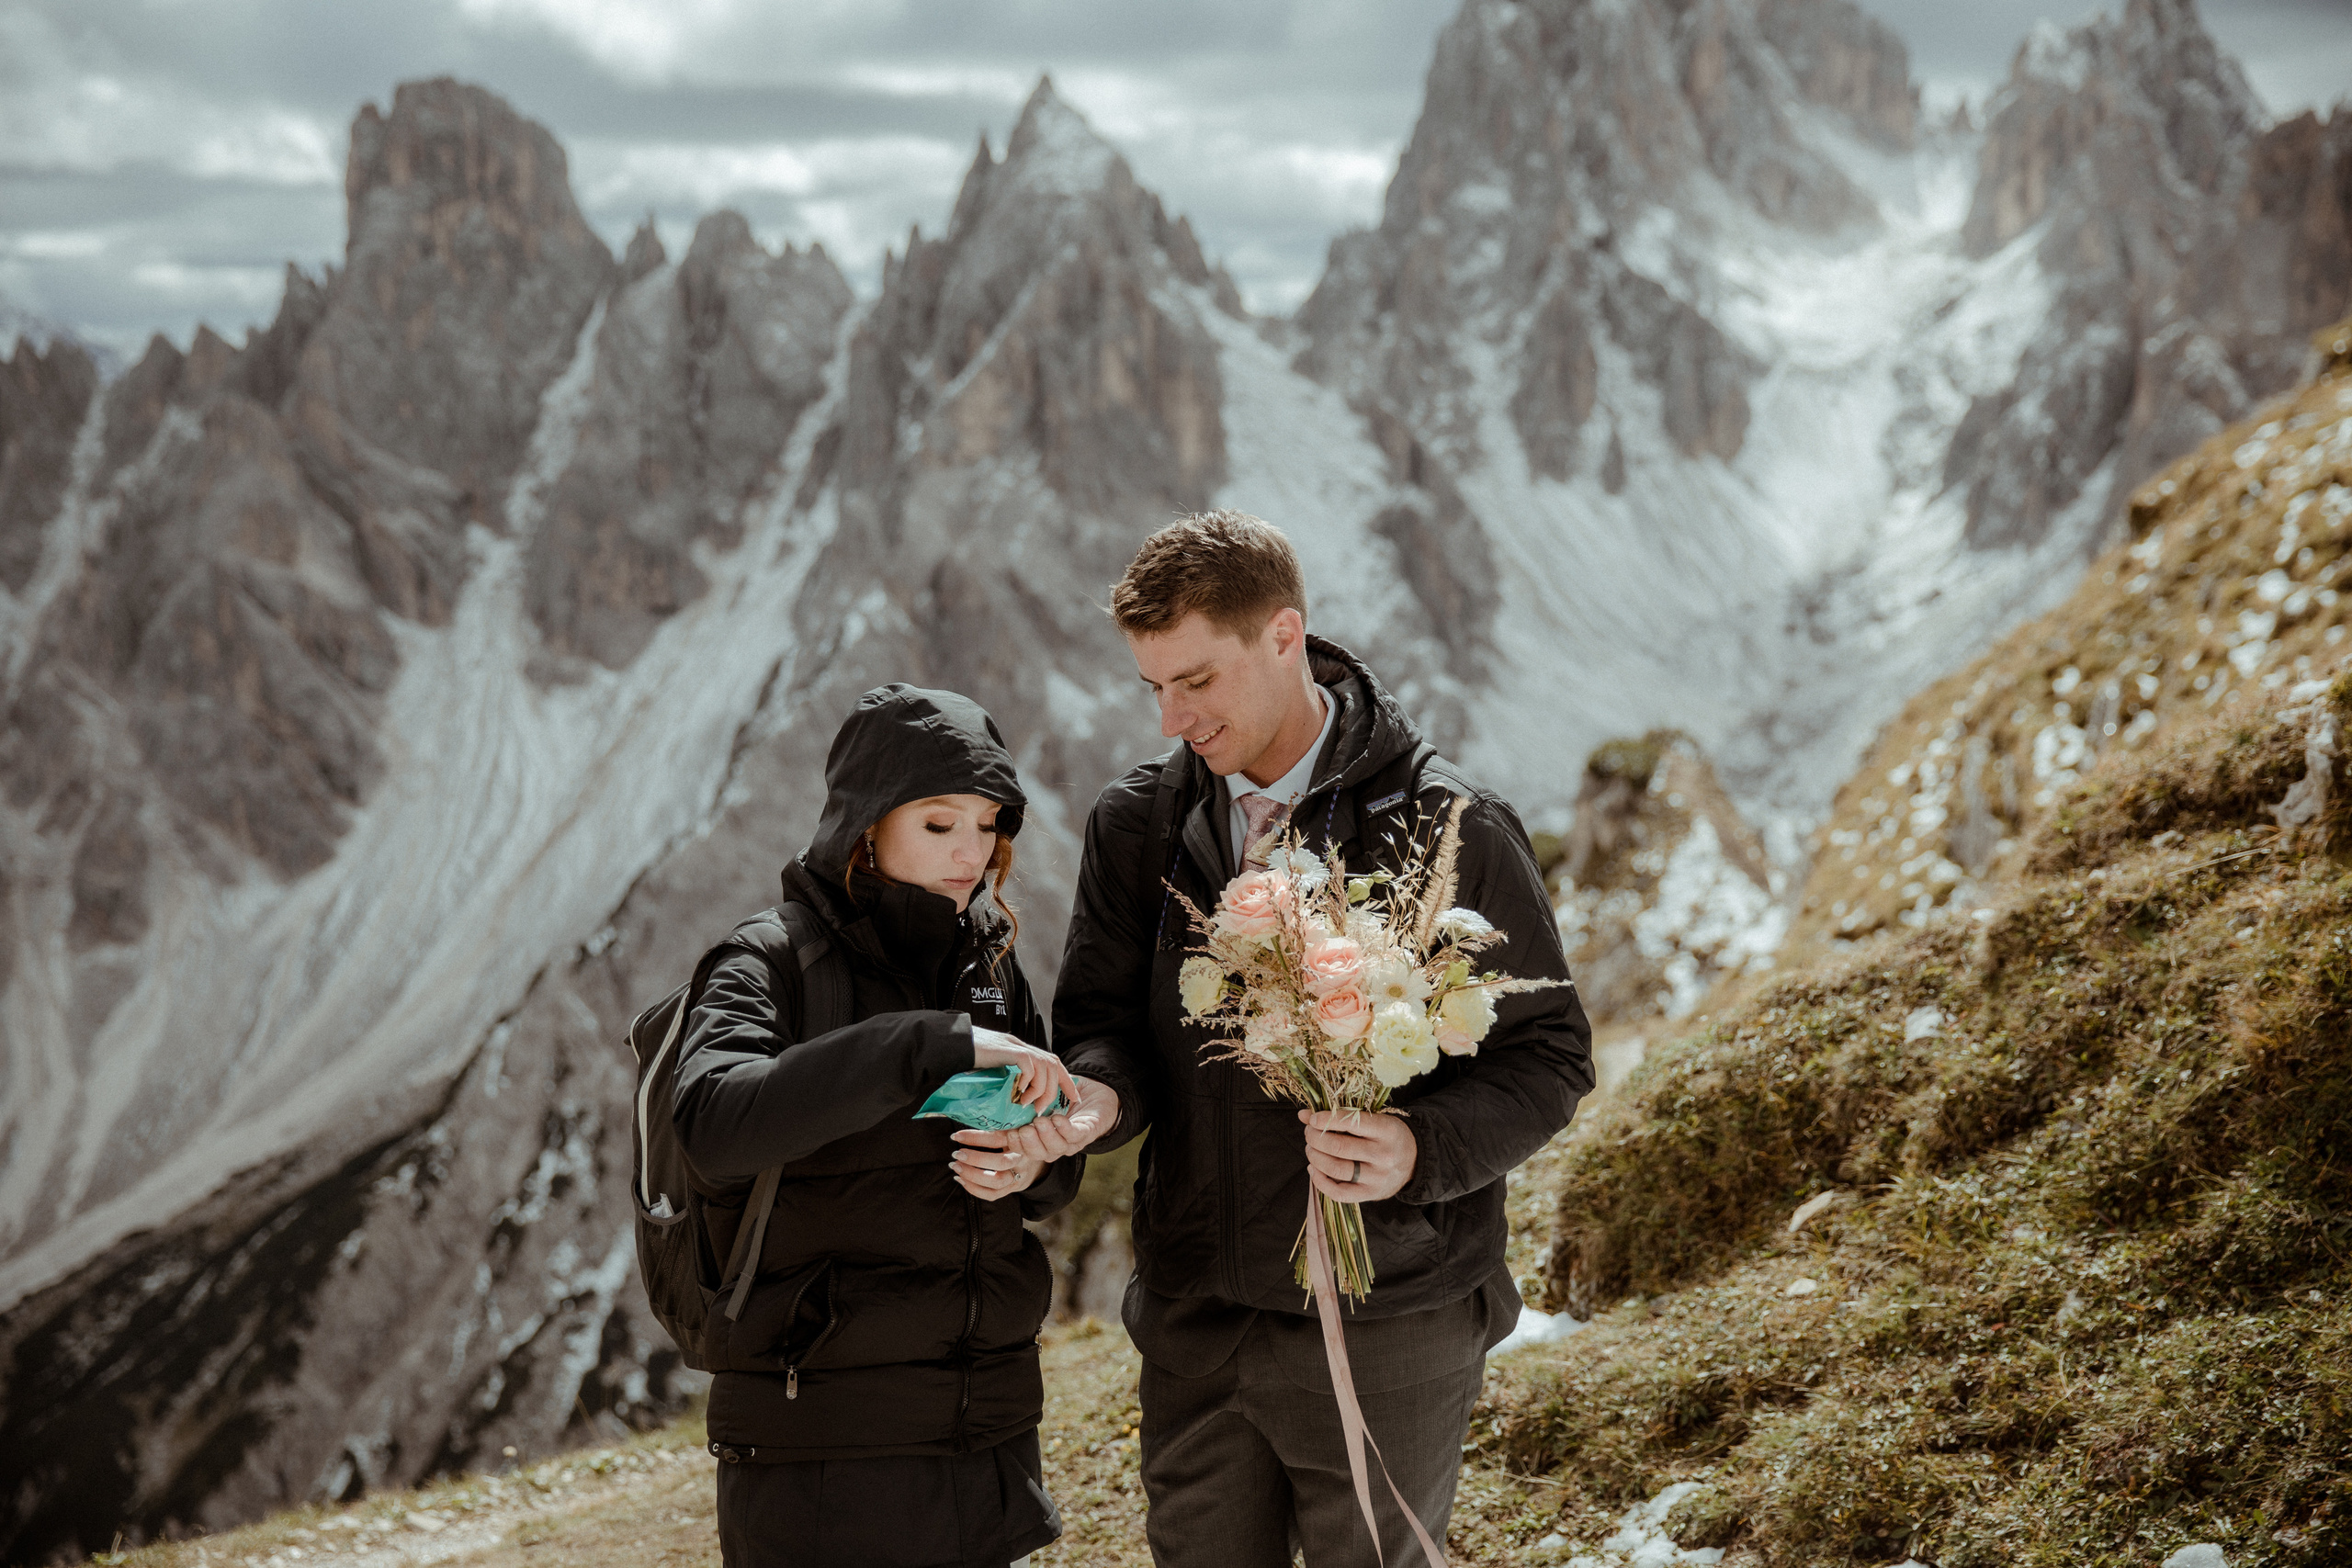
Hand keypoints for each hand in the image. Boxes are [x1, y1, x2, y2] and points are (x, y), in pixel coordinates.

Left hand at [949, 1129, 1046, 1199]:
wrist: (1035, 1159)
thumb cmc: (1018, 1138)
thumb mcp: (1013, 1126)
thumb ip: (998, 1123)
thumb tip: (968, 1116)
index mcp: (1021, 1139)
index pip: (998, 1138)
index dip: (976, 1137)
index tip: (957, 1135)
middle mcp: (1021, 1159)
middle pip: (1000, 1162)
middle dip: (975, 1159)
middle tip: (956, 1153)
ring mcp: (1018, 1176)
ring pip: (996, 1181)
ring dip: (972, 1175)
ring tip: (956, 1166)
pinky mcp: (1011, 1189)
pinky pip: (992, 1194)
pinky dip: (974, 1189)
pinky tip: (961, 1179)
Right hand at [971, 1027, 1080, 1112]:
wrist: (949, 1045)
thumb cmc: (963, 1061)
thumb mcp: (989, 1071)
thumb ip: (1002, 1080)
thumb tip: (1010, 1101)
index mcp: (1020, 1049)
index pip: (1052, 1061)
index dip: (1065, 1079)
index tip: (1074, 1098)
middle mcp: (1021, 1046)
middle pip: (1053, 1064)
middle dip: (1057, 1088)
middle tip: (1046, 1109)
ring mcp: (1015, 1046)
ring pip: (1046, 1066)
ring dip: (1042, 1090)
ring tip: (1030, 1106)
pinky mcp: (1008, 1049)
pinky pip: (1030, 1066)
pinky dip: (1030, 1083)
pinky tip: (1020, 1096)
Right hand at [994, 1075, 1121, 1162]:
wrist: (1095, 1096)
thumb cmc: (1062, 1101)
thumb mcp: (1039, 1104)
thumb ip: (1022, 1108)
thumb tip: (994, 1106)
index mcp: (1042, 1143)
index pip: (1025, 1150)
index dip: (1016, 1145)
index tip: (1008, 1134)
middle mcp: (1056, 1147)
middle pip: (1041, 1153)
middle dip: (1031, 1143)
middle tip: (1023, 1130)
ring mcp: (1072, 1142)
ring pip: (1057, 1147)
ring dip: (1047, 1136)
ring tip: (1039, 1121)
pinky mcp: (1087, 1132)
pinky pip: (1075, 1135)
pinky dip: (1065, 1128)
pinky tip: (1057, 1119)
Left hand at [1299, 1108, 1416, 1201]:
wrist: (1415, 1161)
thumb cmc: (1388, 1136)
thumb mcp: (1374, 1119)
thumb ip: (1341, 1116)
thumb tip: (1303, 1115)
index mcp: (1387, 1130)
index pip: (1351, 1123)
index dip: (1326, 1120)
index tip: (1312, 1118)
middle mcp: (1383, 1155)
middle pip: (1339, 1147)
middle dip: (1316, 1138)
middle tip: (1309, 1133)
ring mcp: (1377, 1178)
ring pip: (1336, 1169)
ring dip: (1315, 1157)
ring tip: (1310, 1149)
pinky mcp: (1371, 1194)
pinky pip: (1339, 1193)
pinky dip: (1320, 1181)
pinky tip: (1314, 1169)